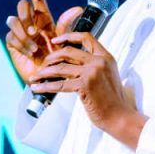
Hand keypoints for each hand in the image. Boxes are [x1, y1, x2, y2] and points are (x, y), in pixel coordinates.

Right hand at [5, 0, 81, 83]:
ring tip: (35, 48)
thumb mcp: (63, 41)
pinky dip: (22, 45)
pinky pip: (12, 37)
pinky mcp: (12, 42)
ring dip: (23, 33)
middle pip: (22, 6)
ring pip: (13, 20)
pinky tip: (31, 53)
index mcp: (44, 19)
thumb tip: (78, 8)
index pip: (37, 0)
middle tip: (35, 32)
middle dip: (26, 16)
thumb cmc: (57, 58)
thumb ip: (66, 25)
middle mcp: (31, 22)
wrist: (48, 78)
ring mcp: (20, 31)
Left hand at [28, 31, 147, 149]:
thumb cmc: (112, 101)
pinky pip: (59, 84)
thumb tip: (74, 64)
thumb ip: (95, 66)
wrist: (119, 117)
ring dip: (44, 72)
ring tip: (34, 77)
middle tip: (42, 66)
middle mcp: (99, 61)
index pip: (86, 37)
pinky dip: (45, 86)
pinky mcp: (84, 86)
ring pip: (60, 67)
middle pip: (68, 51)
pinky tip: (37, 88)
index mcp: (106, 57)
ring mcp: (91, 72)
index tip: (55, 41)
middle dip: (51, 58)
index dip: (68, 36)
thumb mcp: (108, 76)